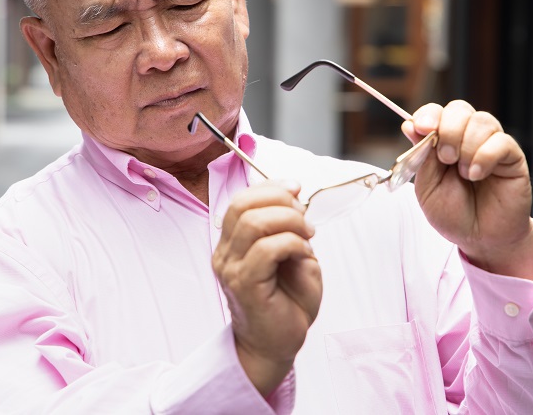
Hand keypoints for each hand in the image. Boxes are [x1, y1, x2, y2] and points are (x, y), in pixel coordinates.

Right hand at [213, 181, 322, 396]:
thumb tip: (294, 196)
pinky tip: (304, 253)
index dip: (270, 187)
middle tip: (305, 218)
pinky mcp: (244, 285)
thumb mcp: (291, 254)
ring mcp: (231, 269)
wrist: (277, 345)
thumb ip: (287, 226)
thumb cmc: (286, 302)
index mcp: (231, 243)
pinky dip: (292, 243)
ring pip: (253, 223)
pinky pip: (266, 249)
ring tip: (307, 236)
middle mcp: (224, 253)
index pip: (240, 200)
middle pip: (242, 205)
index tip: (296, 189)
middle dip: (281, 201)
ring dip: (289, 221)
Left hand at [401, 101, 532, 283]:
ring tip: (464, 174)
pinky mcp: (512, 157)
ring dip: (467, 146)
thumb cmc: (454, 214)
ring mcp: (491, 145)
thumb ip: (422, 157)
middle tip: (446, 158)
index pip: (437, 112)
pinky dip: (485, 156)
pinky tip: (477, 175)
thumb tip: (409, 125)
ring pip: (482, 120)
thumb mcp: (427, 188)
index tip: (421, 127)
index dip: (428, 114)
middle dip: (449, 130)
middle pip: (460, 109)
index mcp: (443, 142)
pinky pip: (501, 141)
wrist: (480, 239)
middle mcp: (467, 138)